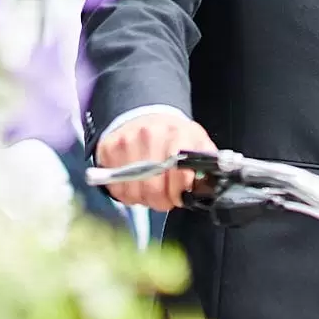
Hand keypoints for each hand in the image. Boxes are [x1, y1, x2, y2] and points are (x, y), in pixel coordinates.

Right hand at [93, 112, 216, 211]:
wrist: (146, 117)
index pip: (178, 171)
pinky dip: (126, 193)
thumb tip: (210, 186)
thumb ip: (207, 164)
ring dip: (144, 199)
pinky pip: (115, 187)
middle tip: (166, 199)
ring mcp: (126, 141)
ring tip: (151, 189)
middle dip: (162, 201)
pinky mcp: (108, 149)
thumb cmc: (174, 135)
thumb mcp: (197, 142)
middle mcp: (150, 135)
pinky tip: (135, 183)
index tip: (180, 196)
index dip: (179, 191)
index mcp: (177, 133)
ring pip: (133, 191)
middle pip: (153, 188)